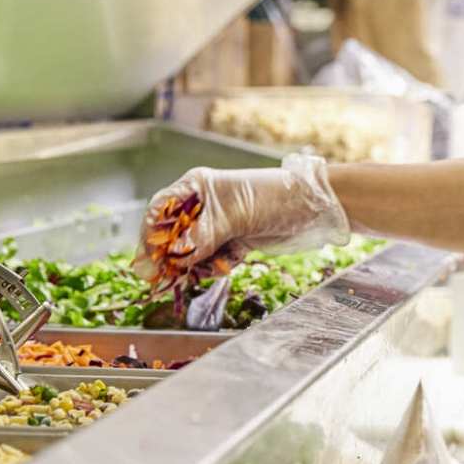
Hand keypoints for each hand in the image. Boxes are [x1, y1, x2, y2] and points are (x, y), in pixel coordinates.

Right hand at [134, 154, 349, 277]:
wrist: (314, 209)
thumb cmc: (274, 198)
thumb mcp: (234, 216)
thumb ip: (201, 237)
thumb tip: (170, 256)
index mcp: (197, 186)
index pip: (160, 210)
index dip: (151, 236)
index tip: (149, 262)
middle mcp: (204, 205)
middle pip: (172, 236)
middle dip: (173, 258)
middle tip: (174, 277)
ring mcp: (219, 225)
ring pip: (191, 253)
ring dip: (198, 265)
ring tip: (215, 265)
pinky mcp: (234, 241)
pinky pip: (213, 261)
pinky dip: (218, 267)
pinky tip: (230, 264)